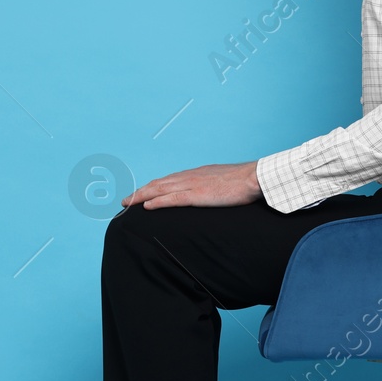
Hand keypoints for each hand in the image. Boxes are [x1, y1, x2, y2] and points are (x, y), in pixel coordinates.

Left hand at [122, 162, 261, 209]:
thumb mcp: (226, 181)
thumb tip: (212, 193)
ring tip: (128, 203)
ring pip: (160, 189)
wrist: (255, 177)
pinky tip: (146, 206)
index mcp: (198, 173)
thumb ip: (215, 186)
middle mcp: (191, 176)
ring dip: (141, 196)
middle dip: (141, 191)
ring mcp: (193, 185)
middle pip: (159, 183)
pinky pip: (172, 199)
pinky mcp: (197, 195)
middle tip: (126, 199)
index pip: (170, 180)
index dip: (154, 187)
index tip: (143, 193)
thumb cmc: (246, 181)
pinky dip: (157, 201)